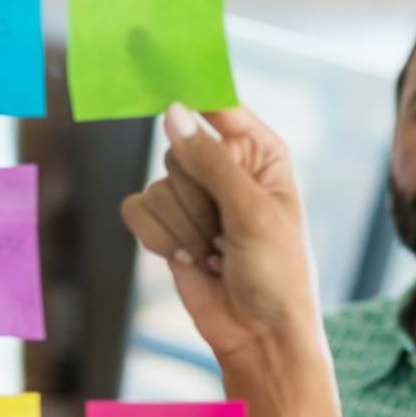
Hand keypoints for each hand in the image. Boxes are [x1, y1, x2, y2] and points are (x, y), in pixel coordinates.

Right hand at [120, 104, 320, 371]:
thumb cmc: (277, 275)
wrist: (258, 338)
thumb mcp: (252, 212)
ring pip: (157, 185)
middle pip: (178, 149)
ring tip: (214, 253)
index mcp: (261, 155)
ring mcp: (194, 199)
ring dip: (183, 227)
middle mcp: (225, 170)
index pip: (222, 108)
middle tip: (223, 228)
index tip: (161, 79)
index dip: (195, 97)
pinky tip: (189, 260)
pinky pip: (138, 211)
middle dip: (195, 194)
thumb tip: (173, 113)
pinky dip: (159, 240)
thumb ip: (211, 161)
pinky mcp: (168, 227)